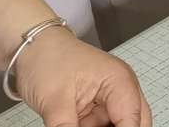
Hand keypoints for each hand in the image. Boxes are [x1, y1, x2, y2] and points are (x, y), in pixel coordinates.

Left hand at [14, 30, 151, 126]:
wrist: (32, 48)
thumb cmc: (47, 59)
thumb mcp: (54, 102)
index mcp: (119, 81)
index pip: (131, 120)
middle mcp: (120, 89)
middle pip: (135, 123)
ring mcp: (109, 99)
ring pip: (118, 125)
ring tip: (78, 123)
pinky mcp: (97, 107)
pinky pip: (103, 126)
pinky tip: (77, 124)